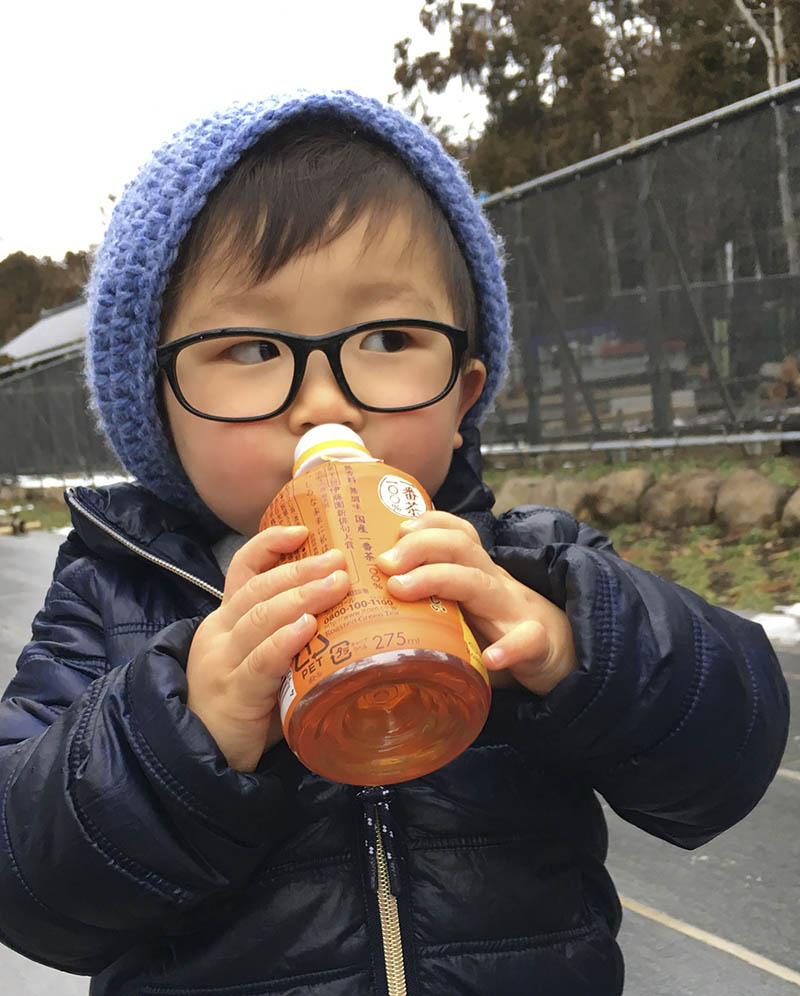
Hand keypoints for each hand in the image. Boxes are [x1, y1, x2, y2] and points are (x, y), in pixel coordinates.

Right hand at [186, 525, 349, 770]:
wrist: (203, 758)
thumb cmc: (246, 708)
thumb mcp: (266, 663)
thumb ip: (294, 639)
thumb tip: (351, 614)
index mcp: (228, 619)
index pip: (244, 569)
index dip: (270, 544)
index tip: (303, 529)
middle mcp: (221, 632)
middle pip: (260, 587)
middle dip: (302, 569)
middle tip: (340, 559)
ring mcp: (223, 661)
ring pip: (261, 617)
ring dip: (302, 596)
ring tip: (337, 584)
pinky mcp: (233, 692)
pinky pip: (260, 661)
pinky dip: (285, 640)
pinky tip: (308, 626)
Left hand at [375, 511, 576, 696]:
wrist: (565, 656)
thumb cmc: (502, 631)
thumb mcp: (468, 610)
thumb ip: (432, 605)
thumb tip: (373, 609)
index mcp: (478, 572)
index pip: (456, 533)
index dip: (427, 523)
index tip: (395, 530)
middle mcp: (494, 584)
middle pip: (460, 547)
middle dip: (419, 545)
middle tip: (383, 562)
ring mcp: (515, 612)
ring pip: (480, 583)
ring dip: (438, 579)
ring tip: (402, 588)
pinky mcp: (537, 645)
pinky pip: (527, 641)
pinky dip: (510, 648)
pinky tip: (491, 659)